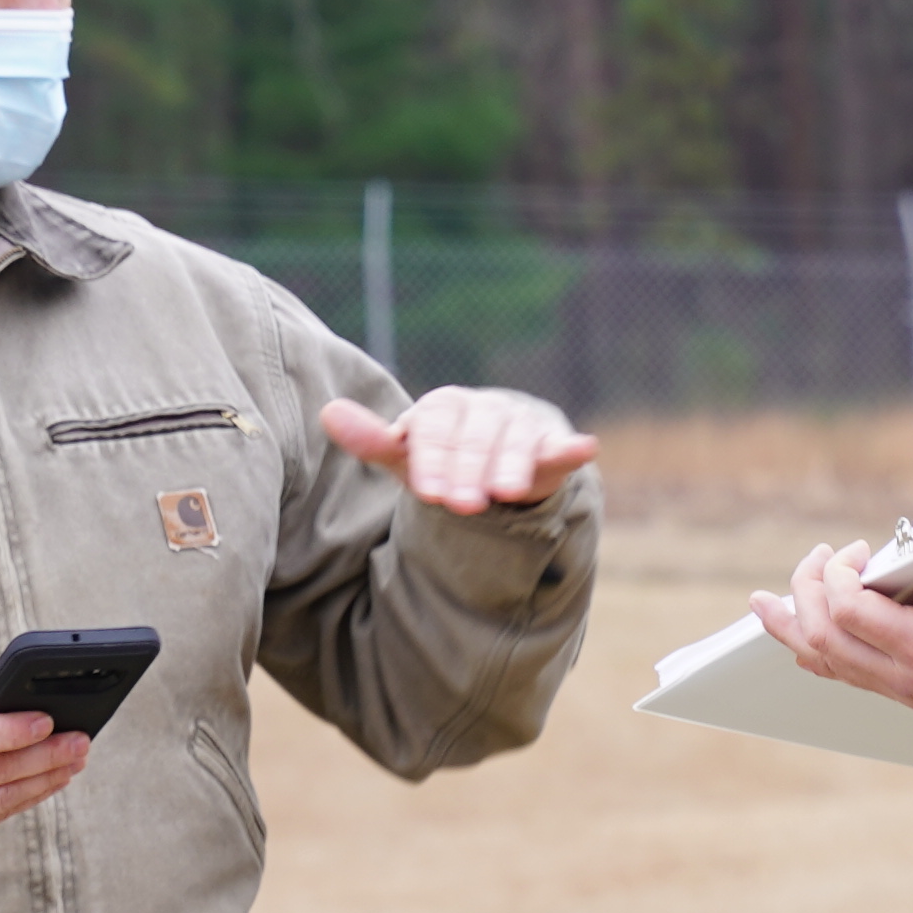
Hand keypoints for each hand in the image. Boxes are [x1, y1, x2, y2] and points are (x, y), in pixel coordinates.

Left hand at [322, 386, 597, 512]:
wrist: (492, 454)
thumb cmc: (443, 457)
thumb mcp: (407, 455)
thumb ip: (371, 439)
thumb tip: (327, 411)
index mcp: (443, 406)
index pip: (436, 427)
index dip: (433, 459)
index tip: (429, 492)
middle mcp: (482, 409)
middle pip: (475, 438)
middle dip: (468, 471)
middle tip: (462, 505)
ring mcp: (518, 425)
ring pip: (515, 441)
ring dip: (509, 465)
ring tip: (505, 491)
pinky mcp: (549, 445)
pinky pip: (561, 445)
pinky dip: (572, 446)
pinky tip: (585, 447)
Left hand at [753, 544, 912, 744]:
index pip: (848, 613)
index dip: (834, 577)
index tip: (852, 549)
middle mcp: (909, 679)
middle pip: (820, 643)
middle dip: (801, 596)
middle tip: (815, 558)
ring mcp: (910, 693)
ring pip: (827, 666)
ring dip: (795, 629)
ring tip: (769, 603)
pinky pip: (850, 676)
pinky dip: (821, 650)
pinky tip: (813, 637)